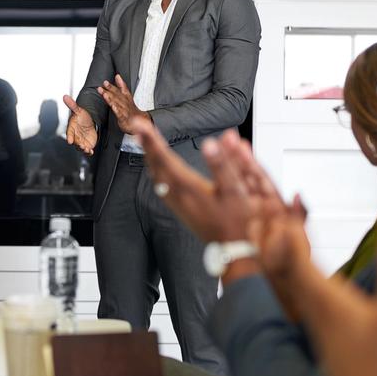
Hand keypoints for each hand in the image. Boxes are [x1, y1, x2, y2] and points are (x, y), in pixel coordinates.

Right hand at [62, 95, 97, 155]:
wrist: (88, 121)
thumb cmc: (81, 116)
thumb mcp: (78, 110)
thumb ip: (72, 105)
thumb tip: (65, 96)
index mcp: (72, 128)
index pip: (69, 133)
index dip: (70, 137)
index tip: (70, 141)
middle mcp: (75, 136)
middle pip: (75, 142)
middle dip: (78, 145)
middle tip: (82, 146)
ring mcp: (81, 141)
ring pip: (81, 147)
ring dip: (83, 149)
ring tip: (87, 149)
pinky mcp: (87, 144)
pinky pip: (87, 150)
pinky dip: (88, 152)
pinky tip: (91, 152)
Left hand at [98, 75, 150, 134]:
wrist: (137, 122)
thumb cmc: (130, 109)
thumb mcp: (126, 96)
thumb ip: (121, 86)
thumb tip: (117, 76)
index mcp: (127, 98)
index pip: (124, 89)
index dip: (120, 83)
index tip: (117, 76)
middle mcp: (126, 103)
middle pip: (118, 95)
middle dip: (111, 89)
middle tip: (105, 83)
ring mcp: (125, 111)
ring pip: (117, 103)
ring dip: (111, 98)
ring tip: (105, 94)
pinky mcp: (123, 119)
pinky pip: (120, 114)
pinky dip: (117, 110)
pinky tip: (113, 107)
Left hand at [131, 121, 253, 243]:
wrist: (235, 251)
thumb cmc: (238, 223)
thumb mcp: (235, 191)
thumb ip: (222, 165)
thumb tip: (211, 143)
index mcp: (190, 189)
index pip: (165, 159)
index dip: (151, 140)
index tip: (139, 124)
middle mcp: (179, 197)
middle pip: (156, 166)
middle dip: (147, 145)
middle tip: (139, 127)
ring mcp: (179, 205)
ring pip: (156, 177)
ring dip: (150, 158)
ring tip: (146, 143)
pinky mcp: (182, 211)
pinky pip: (162, 187)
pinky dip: (157, 171)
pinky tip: (160, 169)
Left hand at [252, 196, 376, 375]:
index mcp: (327, 302)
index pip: (295, 259)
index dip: (289, 231)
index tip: (285, 207)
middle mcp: (316, 314)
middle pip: (285, 270)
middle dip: (280, 240)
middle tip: (274, 214)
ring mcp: (320, 329)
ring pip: (292, 286)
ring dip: (289, 258)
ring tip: (287, 237)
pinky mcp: (329, 340)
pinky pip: (304, 300)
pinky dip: (302, 279)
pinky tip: (316, 281)